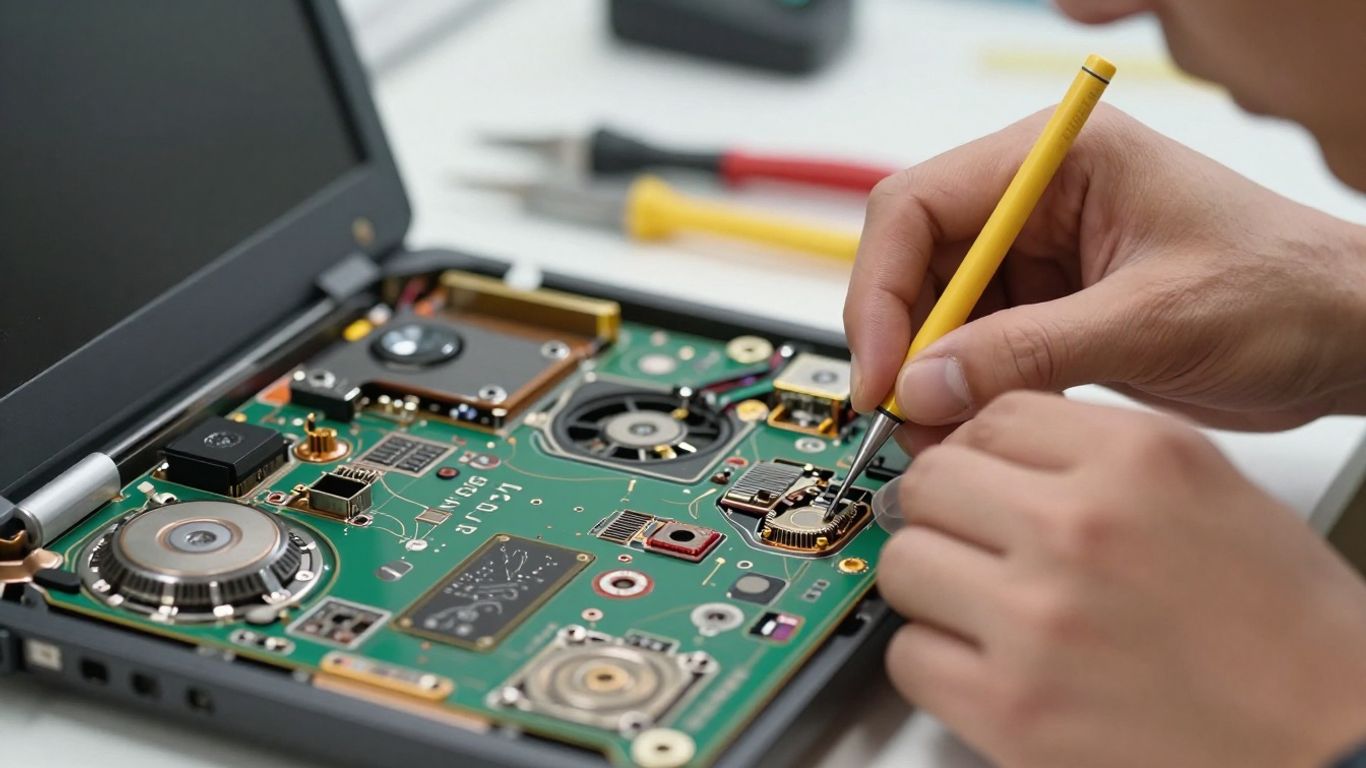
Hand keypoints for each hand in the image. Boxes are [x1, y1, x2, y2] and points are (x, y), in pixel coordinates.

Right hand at [845, 106, 1365, 447]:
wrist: (1347, 340)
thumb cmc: (1284, 294)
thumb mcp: (1152, 320)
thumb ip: (1030, 350)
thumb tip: (925, 385)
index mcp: (1056, 159)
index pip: (919, 206)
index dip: (881, 289)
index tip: (882, 369)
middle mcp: (1036, 202)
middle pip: (918, 263)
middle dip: (904, 343)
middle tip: (902, 417)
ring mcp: (1042, 258)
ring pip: (940, 315)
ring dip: (930, 379)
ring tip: (937, 438)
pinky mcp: (1051, 311)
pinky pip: (978, 350)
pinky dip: (966, 394)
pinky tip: (970, 432)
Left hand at [878, 392, 1365, 767]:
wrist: (1330, 745)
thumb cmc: (1288, 636)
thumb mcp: (1210, 494)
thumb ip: (1098, 459)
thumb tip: (993, 450)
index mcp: (1140, 459)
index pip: (994, 414)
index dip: (981, 450)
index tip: (984, 479)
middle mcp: (1081, 527)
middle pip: (931, 482)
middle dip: (945, 512)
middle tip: (975, 543)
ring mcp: (1038, 619)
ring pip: (905, 563)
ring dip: (934, 585)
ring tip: (986, 609)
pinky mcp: (1011, 708)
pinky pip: (908, 655)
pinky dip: (937, 662)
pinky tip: (990, 666)